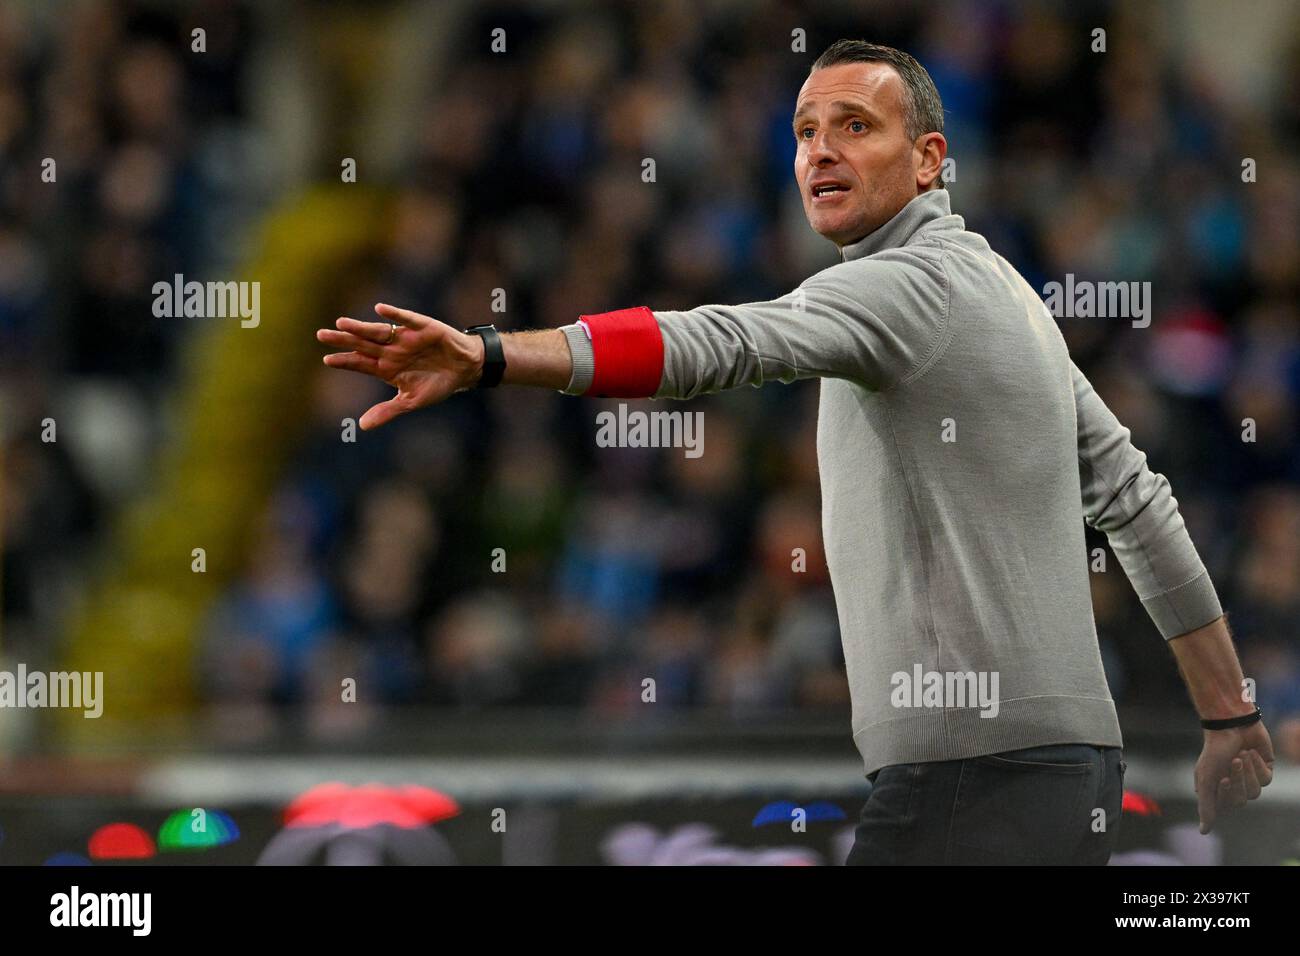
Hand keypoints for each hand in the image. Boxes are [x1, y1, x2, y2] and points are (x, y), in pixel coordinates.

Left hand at [316, 303, 483, 429]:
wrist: (464, 370)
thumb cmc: (437, 384)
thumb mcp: (412, 401)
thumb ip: (387, 411)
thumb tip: (362, 426)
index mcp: (386, 368)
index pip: (360, 363)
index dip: (345, 361)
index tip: (327, 360)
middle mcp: (391, 350)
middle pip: (362, 344)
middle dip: (343, 340)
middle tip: (321, 335)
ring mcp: (404, 337)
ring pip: (377, 331)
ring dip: (360, 327)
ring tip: (342, 323)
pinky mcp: (421, 327)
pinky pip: (405, 319)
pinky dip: (394, 314)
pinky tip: (380, 310)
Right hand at [1193, 719, 1273, 833]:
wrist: (1229, 726)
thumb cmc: (1214, 751)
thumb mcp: (1206, 778)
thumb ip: (1206, 805)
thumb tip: (1203, 831)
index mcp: (1218, 789)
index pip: (1226, 806)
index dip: (1227, 794)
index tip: (1223, 778)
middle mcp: (1235, 786)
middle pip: (1242, 799)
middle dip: (1239, 780)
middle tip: (1234, 762)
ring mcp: (1250, 779)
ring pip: (1255, 790)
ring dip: (1248, 771)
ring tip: (1241, 754)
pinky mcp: (1264, 770)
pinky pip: (1266, 778)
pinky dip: (1257, 764)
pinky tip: (1251, 752)